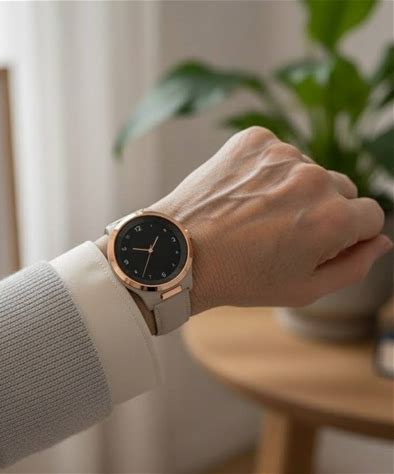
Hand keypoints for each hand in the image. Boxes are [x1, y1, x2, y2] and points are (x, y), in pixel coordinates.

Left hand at [149, 127, 391, 314]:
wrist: (180, 253)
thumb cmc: (240, 278)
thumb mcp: (303, 289)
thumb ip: (354, 265)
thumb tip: (382, 240)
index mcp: (333, 219)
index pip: (371, 216)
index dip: (347, 234)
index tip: (318, 243)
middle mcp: (313, 178)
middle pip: (342, 189)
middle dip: (323, 210)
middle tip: (282, 232)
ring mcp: (282, 154)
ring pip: (308, 170)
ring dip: (293, 189)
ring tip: (256, 215)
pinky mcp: (254, 139)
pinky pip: (277, 153)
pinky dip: (266, 171)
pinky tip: (243, 195)